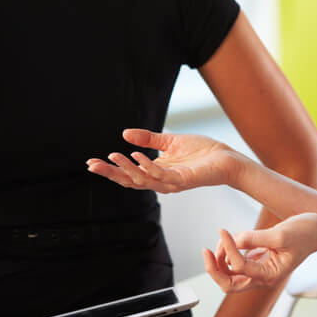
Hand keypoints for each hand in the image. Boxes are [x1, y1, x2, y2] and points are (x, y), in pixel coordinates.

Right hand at [86, 129, 246, 192]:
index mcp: (156, 172)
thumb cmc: (202, 151)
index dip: (110, 169)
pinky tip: (137, 155)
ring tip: (112, 155)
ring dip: (126, 168)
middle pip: (130, 181)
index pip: (128, 173)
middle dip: (111, 173)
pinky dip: (148, 166)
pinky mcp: (182, 180)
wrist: (226, 157)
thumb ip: (148, 140)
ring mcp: (171, 182)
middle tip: (92, 165)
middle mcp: (160, 180)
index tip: (91, 162)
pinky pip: (161, 175)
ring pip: (142, 179)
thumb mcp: (170, 142)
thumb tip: (124, 134)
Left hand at [204, 214, 316, 291]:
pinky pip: (239, 264)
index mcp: (271, 275)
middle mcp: (264, 277)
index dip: (228, 249)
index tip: (224, 232)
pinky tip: (233, 241)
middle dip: (214, 269)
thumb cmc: (306, 233)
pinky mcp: (261, 261)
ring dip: (221, 259)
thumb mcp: (280, 234)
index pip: (239, 267)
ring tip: (222, 238)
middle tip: (206, 251)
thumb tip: (234, 240)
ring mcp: (261, 270)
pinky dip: (231, 254)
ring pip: (231, 275)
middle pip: (229, 284)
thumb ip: (255, 238)